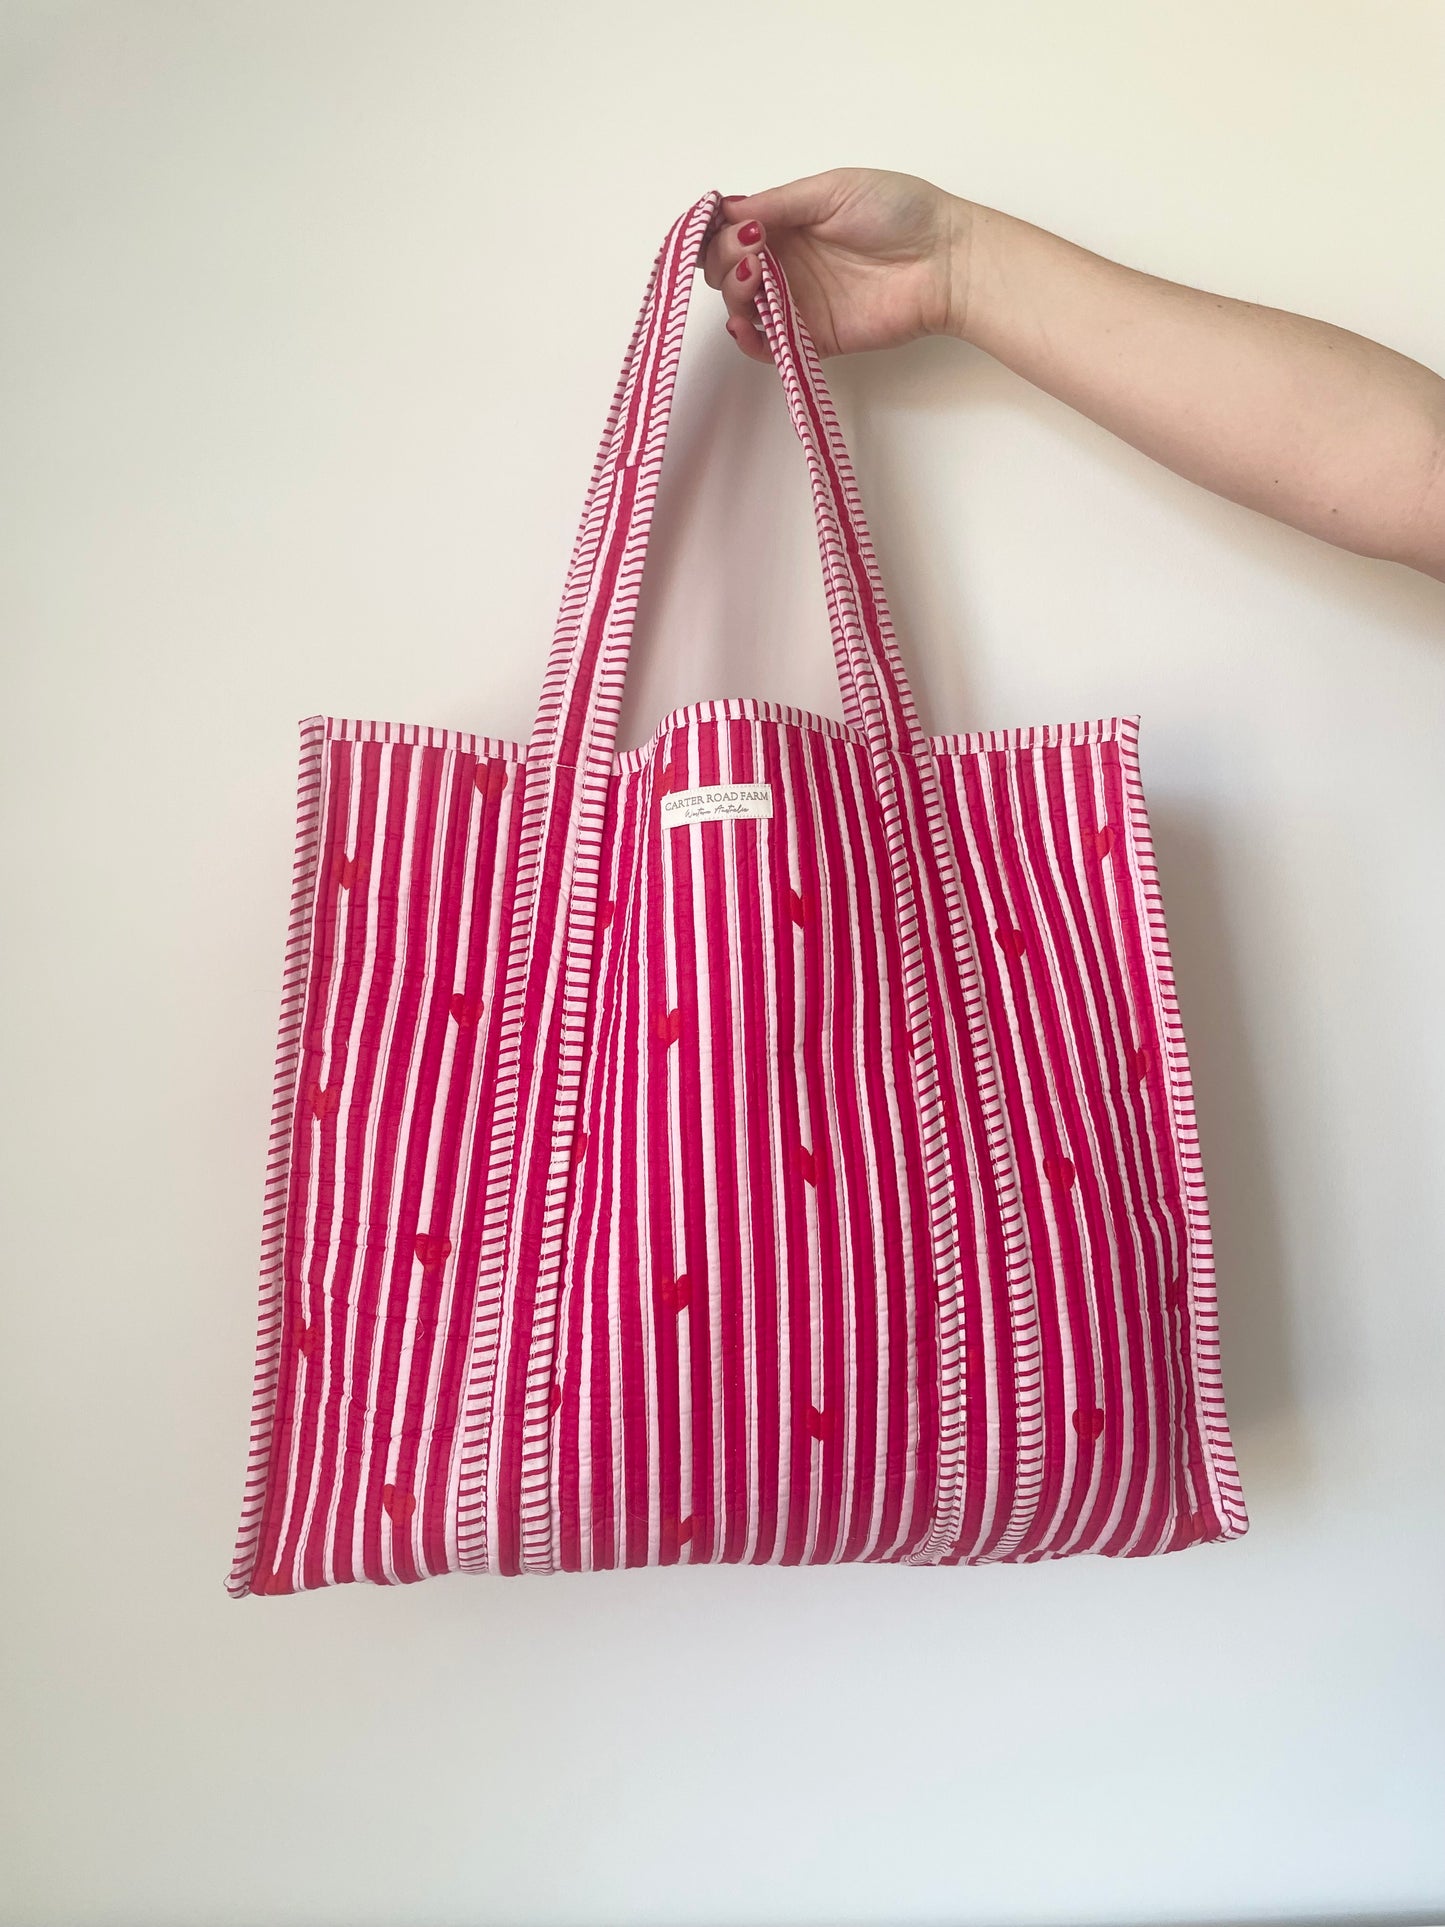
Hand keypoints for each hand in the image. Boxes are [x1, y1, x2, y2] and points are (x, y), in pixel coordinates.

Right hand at [703, 167, 970, 361]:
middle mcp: (787, 264)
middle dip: (723, 260)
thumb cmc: (897, 212)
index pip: (733, 232)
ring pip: (742, 308)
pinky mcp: (813, 338)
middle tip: (749, 253)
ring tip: (752, 278)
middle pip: (728, 270)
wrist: (944, 260)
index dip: (718, 232)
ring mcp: (798, 303)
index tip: (726, 227)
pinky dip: (749, 340)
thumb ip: (779, 204)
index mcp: (789, 224)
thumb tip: (727, 209)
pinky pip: (768, 347)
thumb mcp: (831, 190)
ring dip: (733, 294)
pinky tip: (746, 324)